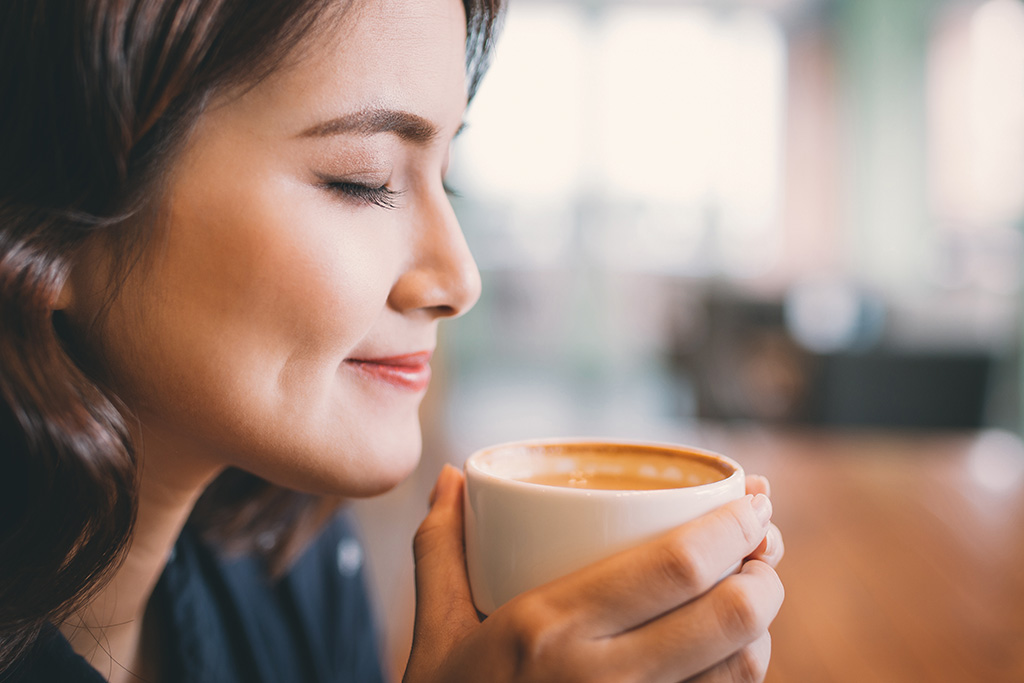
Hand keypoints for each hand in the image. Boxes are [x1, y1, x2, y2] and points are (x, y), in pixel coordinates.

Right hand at [404, 467, 784, 682]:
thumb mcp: (435, 633)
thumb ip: (440, 548)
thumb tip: (447, 477)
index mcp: (549, 628)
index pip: (676, 567)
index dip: (733, 529)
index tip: (754, 503)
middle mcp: (602, 680)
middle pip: (731, 615)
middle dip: (763, 573)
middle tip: (761, 548)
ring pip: (743, 670)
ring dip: (762, 625)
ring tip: (748, 593)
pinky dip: (741, 674)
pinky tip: (729, 652)